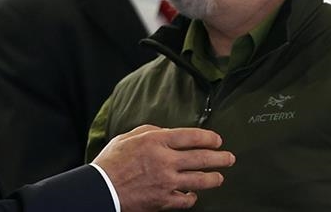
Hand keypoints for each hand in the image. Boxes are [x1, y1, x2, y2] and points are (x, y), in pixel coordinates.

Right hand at [92, 125, 234, 210]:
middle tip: (230, 157)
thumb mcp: (127, 137)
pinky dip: (192, 197)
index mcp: (156, 141)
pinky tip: (193, 195)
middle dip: (220, 157)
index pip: (191, 136)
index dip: (208, 137)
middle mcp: (165, 160)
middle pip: (202, 158)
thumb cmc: (111, 161)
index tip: (217, 140)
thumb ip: (150, 131)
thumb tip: (168, 131)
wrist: (100, 189)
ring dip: (214, 178)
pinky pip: (186, 200)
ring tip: (220, 177)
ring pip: (200, 180)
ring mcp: (166, 182)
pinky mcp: (163, 201)